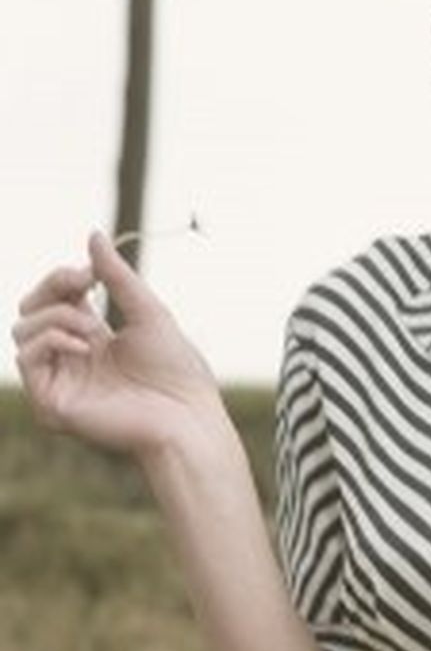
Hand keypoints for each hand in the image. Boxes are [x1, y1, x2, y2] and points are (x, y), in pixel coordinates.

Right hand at [13, 232, 224, 456]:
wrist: (188, 416)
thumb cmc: (177, 370)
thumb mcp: (147, 311)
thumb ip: (117, 276)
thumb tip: (92, 234)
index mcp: (90, 338)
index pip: (53, 297)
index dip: (62, 277)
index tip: (88, 270)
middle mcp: (69, 359)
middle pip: (29, 309)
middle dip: (51, 287)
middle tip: (83, 283)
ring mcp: (59, 382)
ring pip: (21, 330)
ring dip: (56, 316)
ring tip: (93, 329)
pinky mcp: (53, 404)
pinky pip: (25, 359)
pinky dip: (50, 342)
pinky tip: (84, 346)